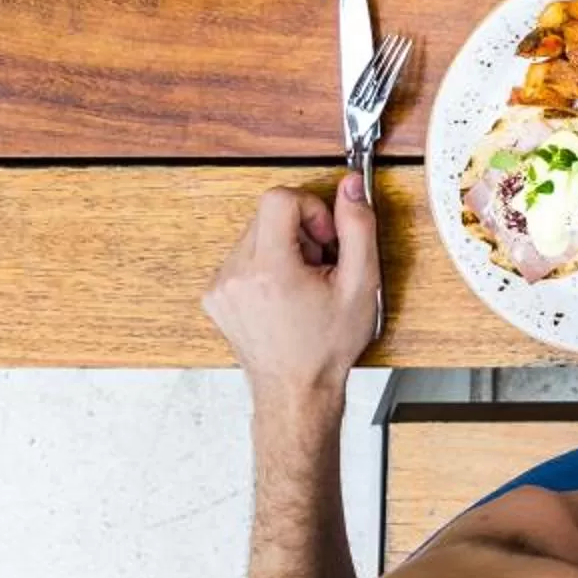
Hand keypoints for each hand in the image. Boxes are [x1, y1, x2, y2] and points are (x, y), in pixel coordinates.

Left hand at [202, 176, 379, 405]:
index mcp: (269, 271)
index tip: (324, 236)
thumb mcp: (362, 284)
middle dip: (301, 229)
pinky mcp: (215, 295)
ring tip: (303, 281)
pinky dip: (267, 262)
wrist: (295, 389)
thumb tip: (350, 187)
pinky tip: (285, 291)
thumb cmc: (326, 346)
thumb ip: (358, 227)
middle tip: (320, 263)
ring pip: (256, 232)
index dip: (311, 208)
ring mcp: (220, 286)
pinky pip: (243, 255)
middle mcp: (235, 275)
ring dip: (285, 245)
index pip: (278, 198)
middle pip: (268, 214)